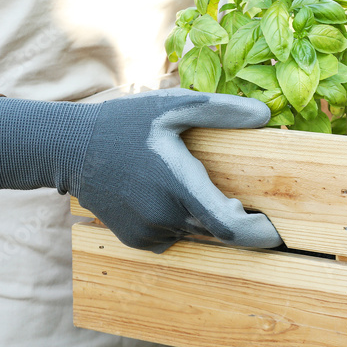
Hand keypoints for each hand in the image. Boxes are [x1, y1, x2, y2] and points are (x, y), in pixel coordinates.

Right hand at [0, 89, 282, 252]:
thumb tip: (265, 116)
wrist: (69, 148)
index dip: (258, 234)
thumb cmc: (125, 122)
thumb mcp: (173, 106)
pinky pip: (173, 237)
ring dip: (207, 219)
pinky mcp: (135, 239)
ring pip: (196, 234)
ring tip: (199, 186)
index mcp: (178, 186)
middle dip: (238, 221)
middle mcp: (164, 217)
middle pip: (217, 232)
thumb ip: (221, 110)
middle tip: (247, 201)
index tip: (277, 230)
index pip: (230, 228)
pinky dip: (183, 222)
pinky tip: (169, 195)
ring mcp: (147, 232)